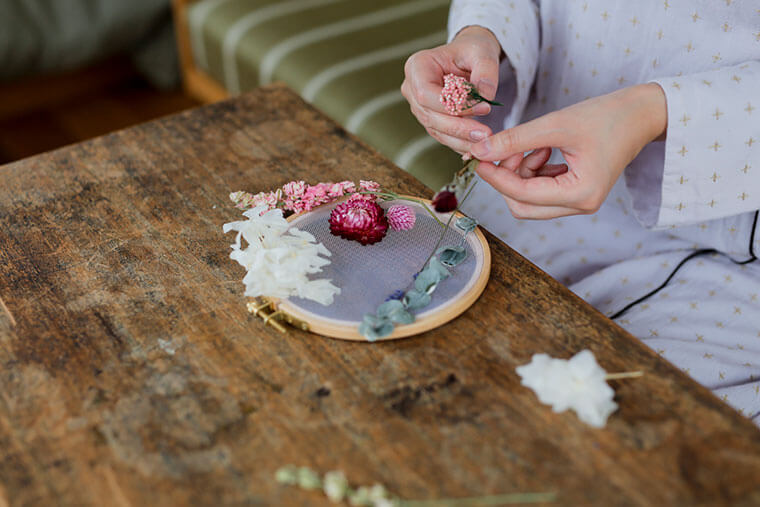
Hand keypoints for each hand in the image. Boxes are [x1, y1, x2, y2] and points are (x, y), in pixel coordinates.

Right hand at [401, 26, 501, 154]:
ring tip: (484, 140)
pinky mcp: (430, 119)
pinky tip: (476, 145)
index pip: (426, 94)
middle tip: (484, 134)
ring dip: (460, 139)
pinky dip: (459, 141)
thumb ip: (486, 71)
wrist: (470, 57)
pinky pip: (442, 135)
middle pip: (429, 115)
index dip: (452, 105)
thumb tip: (486, 95)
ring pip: (436, 129)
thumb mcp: (482, 53)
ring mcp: (419, 106)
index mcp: (417, 66)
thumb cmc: (472, 50)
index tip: (482, 107)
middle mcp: (411, 88)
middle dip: (458, 127)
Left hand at [470, 83, 667, 218]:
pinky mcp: (576, 194)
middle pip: (522, 206)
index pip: (523, 195)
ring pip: (529, 200)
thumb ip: (515, 140)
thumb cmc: (605, 116)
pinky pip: (541, 192)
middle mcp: (582, 205)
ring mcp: (580, 203)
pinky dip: (533, 173)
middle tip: (507, 149)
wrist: (640, 114)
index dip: (496, 177)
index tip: (478, 158)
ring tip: (533, 145)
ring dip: (520, 174)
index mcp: (581, 194)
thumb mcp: (555, 124)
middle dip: (508, 178)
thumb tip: (479, 151)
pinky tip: (541, 150)